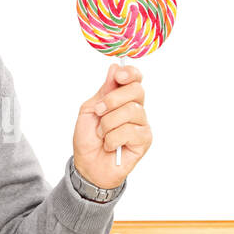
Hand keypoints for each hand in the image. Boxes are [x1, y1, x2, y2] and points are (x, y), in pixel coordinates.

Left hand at [72, 62, 151, 188]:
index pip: (135, 78)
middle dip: (113, 99)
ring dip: (108, 124)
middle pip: (136, 91)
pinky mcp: (145, 140)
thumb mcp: (89, 110)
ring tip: (102, 135)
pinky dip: (113, 139)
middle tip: (99, 112)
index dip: (130, 73)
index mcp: (123, 98)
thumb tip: (114, 68)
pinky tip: (110, 146)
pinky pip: (130, 131)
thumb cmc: (88, 138)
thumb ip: (104, 90)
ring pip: (131, 111)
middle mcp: (136, 108)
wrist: (87, 165)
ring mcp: (142, 124)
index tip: (119, 76)